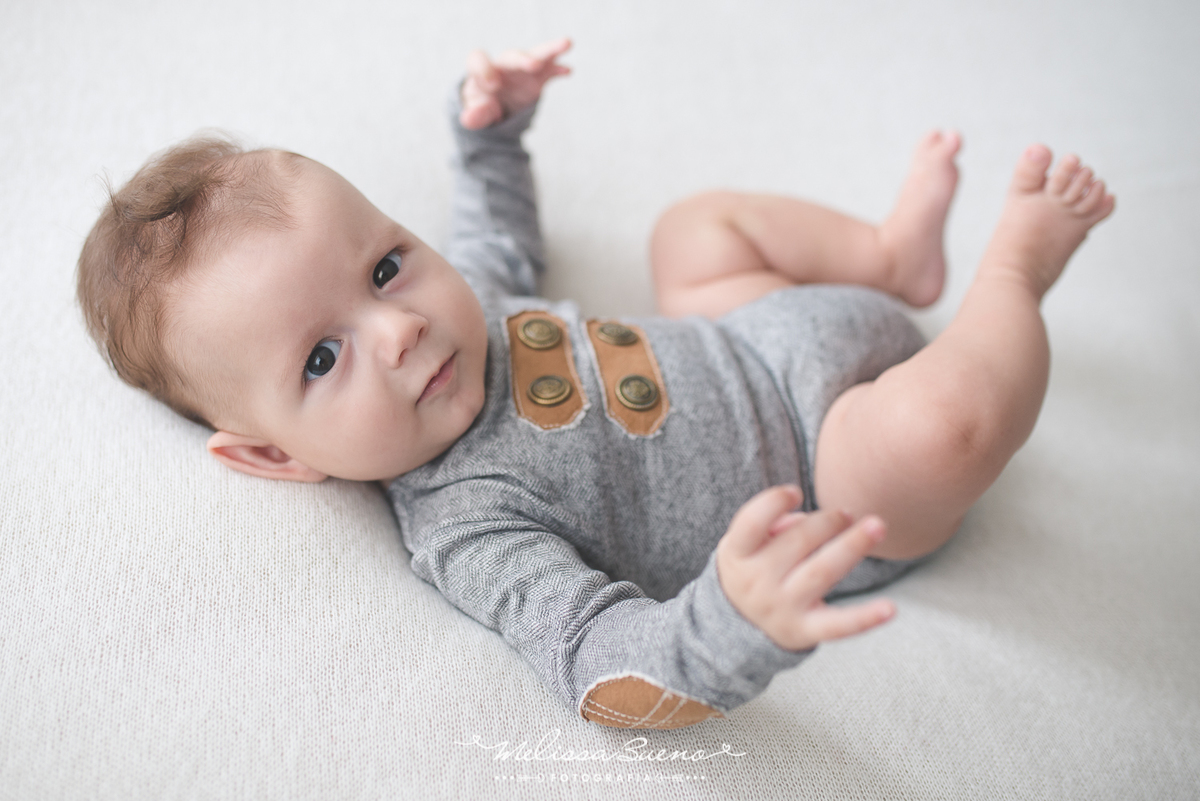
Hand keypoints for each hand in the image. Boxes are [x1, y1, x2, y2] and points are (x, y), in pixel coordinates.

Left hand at [459, 37, 572, 129]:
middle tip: (532, 65)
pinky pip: (549, 70)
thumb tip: (467, 119)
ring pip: (536, 55)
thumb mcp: (476, 111)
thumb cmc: (483, 102)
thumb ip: (473, 114)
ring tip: (566, 43)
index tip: (492, 87)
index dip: (484, 70)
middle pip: (511, 56)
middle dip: (522, 59)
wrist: (496, 103)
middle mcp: (504, 65)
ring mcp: (522, 70)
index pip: (478, 60)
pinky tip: (568, 71)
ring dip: (550, 50)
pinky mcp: (538, 77)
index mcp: (482, 70)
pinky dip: (558, 69)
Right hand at [715, 485, 895, 651]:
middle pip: (798, 542)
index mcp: (736, 555)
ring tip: (876, 525)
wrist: (737, 625)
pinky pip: (837, 626)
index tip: (796, 492)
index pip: (752, 523)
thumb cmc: (750, 566)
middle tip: (846, 514)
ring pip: (822, 571)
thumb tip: (812, 520)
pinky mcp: (804, 631)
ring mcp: (780, 608)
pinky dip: (865, 618)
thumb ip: (770, 522)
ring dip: (852, 545)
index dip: (775, 502)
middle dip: (828, 521)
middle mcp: (755, 583)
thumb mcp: (744, 543)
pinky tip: (890, 609)